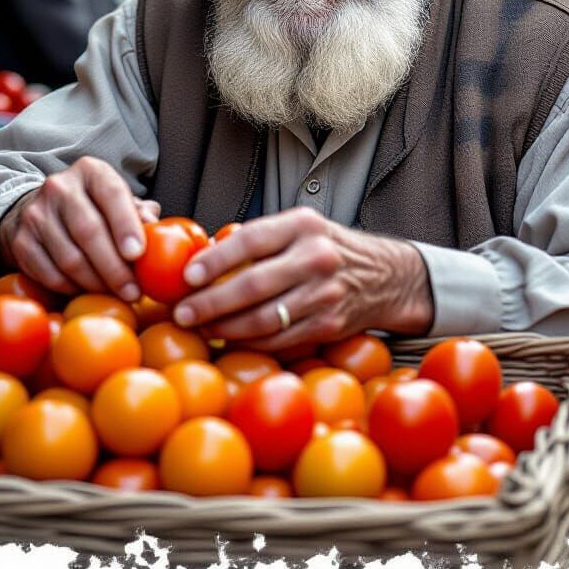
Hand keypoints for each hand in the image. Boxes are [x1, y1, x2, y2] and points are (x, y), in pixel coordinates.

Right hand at [0, 157, 160, 301]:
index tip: (138, 255)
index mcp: (91, 171)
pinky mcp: (21, 241)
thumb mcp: (117, 201)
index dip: (126, 226)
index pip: (112, 194)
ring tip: (115, 294)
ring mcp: (36, 214)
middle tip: (132, 291)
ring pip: (69, 258)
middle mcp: (60, 187)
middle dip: (114, 267)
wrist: (41, 211)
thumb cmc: (93, 208)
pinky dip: (72, 288)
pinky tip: (87, 291)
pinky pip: (49, 274)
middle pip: (89, 231)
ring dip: (96, 283)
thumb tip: (153, 224)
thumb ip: (138, 212)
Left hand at [171, 207, 433, 350]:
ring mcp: (325, 294)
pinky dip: (250, 343)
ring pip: (264, 318)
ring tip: (199, 328)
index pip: (252, 239)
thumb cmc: (326, 248)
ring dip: (225, 328)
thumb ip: (258, 239)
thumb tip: (198, 256)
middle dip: (211, 302)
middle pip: (254, 284)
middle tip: (182, 312)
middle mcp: (316, 257)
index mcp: (303, 225)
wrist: (386, 275)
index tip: (188, 275)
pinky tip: (229, 340)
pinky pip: (281, 340)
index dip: (216, 258)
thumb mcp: (299, 228)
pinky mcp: (330, 325)